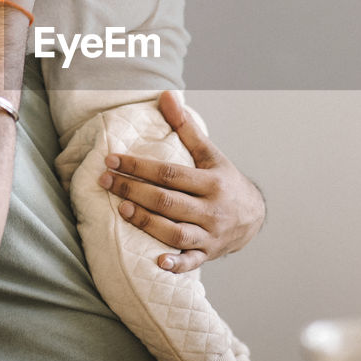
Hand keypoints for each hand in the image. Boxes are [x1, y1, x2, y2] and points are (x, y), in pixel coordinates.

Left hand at [98, 91, 265, 272]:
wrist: (254, 216)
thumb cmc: (225, 182)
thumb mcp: (210, 154)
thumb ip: (186, 127)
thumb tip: (165, 96)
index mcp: (211, 181)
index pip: (169, 173)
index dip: (139, 166)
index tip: (112, 159)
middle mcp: (211, 209)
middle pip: (168, 201)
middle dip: (133, 191)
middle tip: (105, 181)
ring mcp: (210, 235)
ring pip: (176, 233)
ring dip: (147, 223)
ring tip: (121, 209)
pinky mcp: (208, 254)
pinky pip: (191, 263)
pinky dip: (175, 264)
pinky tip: (156, 261)